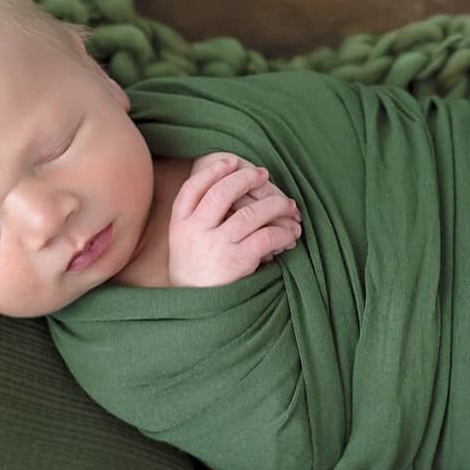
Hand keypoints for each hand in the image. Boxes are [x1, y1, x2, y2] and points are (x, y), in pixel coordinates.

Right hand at [168, 153, 302, 286]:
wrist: (196, 308)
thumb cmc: (195, 270)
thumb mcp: (184, 241)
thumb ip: (198, 217)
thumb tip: (232, 186)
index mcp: (179, 222)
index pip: (192, 187)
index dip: (212, 171)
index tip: (230, 161)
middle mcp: (195, 230)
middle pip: (222, 193)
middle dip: (246, 178)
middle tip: (264, 175)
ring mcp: (216, 245)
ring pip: (251, 213)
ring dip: (276, 206)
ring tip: (288, 206)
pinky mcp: (237, 261)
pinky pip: (266, 237)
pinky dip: (283, 233)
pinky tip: (290, 235)